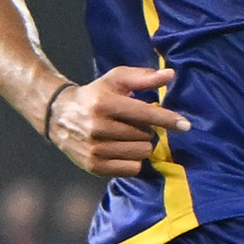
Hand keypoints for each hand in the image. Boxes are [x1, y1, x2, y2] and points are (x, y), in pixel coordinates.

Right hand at [44, 64, 188, 175]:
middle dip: (146, 130)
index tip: (185, 125)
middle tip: (133, 124)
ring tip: (127, 137)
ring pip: (140, 153)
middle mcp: (97, 127)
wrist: (57, 115)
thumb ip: (143, 77)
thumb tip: (171, 75)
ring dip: (140, 145)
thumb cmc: (94, 95)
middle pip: (146, 136)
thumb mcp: (115, 80)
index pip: (145, 114)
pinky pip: (131, 168)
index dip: (168, 119)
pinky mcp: (92, 166)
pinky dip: (133, 160)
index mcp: (104, 104)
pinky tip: (123, 150)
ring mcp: (94, 149)